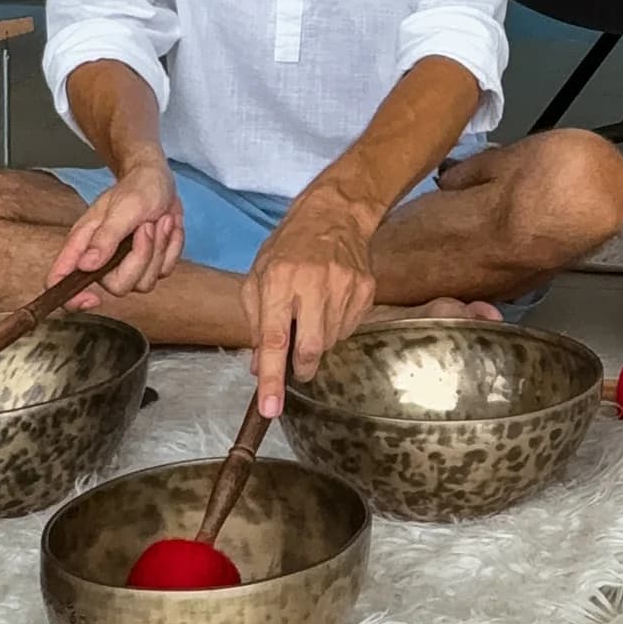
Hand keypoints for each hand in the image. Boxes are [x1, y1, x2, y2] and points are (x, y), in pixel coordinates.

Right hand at [46, 154, 182, 309]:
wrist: (160, 180)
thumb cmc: (136, 189)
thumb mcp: (123, 208)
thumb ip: (106, 237)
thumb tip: (86, 265)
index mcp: (83, 245)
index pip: (60, 281)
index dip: (71, 300)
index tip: (94, 299)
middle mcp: (101, 261)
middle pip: (119, 287)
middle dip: (141, 257)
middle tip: (147, 225)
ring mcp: (126, 265)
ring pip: (145, 282)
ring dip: (159, 248)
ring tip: (158, 221)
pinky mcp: (150, 264)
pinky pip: (165, 270)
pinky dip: (172, 247)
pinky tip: (168, 226)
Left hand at [242, 184, 380, 417]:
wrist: (334, 215)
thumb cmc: (288, 247)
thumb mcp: (258, 277)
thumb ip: (255, 323)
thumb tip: (260, 367)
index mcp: (278, 280)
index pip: (273, 339)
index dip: (272, 378)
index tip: (271, 408)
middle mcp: (314, 283)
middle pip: (310, 349)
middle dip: (300, 367)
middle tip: (296, 364)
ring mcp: (345, 286)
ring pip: (331, 342)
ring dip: (318, 341)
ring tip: (314, 312)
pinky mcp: (366, 289)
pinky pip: (350, 328)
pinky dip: (337, 327)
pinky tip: (331, 304)